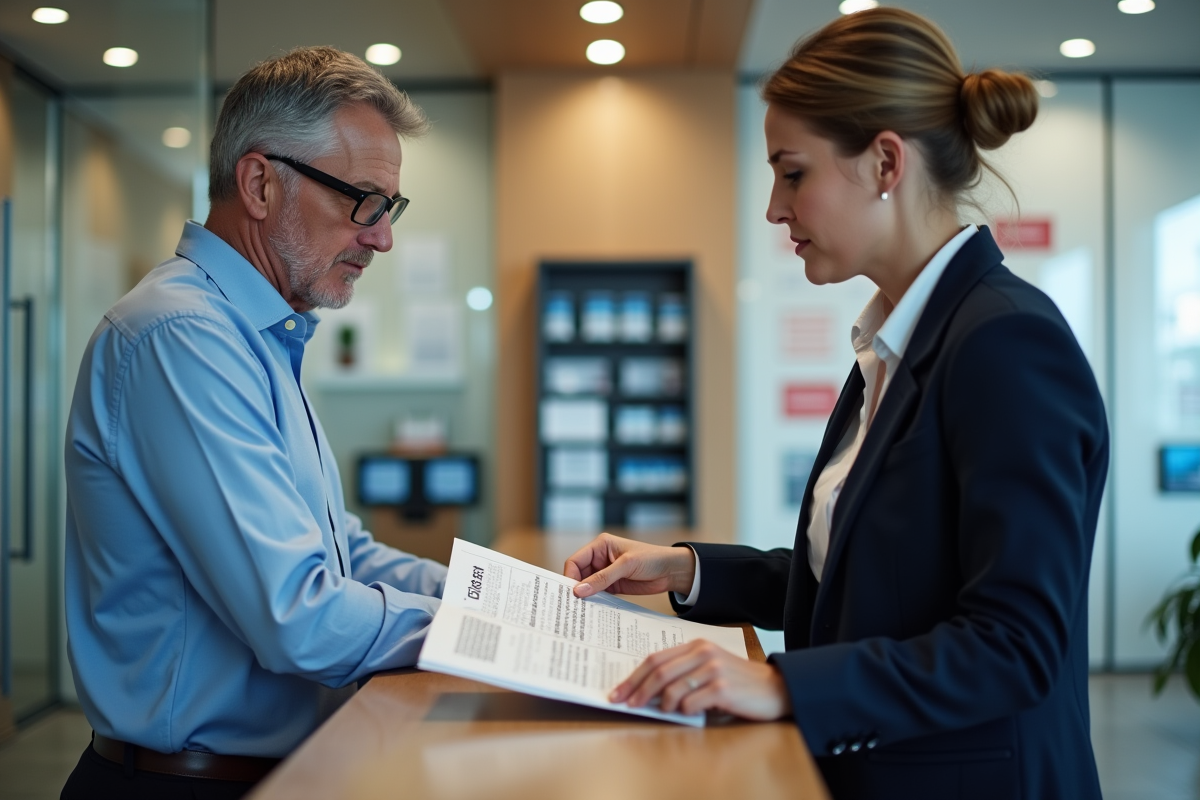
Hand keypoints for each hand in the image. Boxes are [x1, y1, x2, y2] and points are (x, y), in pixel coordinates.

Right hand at [564, 532, 695, 597]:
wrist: (671, 571)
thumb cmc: (651, 558)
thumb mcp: (626, 566)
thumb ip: (602, 578)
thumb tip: (579, 590)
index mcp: (600, 545)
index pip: (576, 560)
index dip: (570, 575)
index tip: (570, 592)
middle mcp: (600, 558)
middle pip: (578, 574)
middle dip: (576, 587)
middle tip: (572, 604)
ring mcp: (606, 573)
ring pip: (587, 585)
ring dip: (585, 596)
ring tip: (581, 609)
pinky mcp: (613, 585)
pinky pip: (598, 593)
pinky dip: (595, 601)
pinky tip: (593, 609)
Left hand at [610, 640, 791, 720]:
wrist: (774, 689)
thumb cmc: (738, 681)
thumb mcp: (709, 668)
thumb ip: (683, 672)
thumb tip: (647, 690)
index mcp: (697, 645)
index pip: (655, 658)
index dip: (634, 676)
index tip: (618, 691)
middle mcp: (703, 653)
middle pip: (659, 672)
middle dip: (637, 690)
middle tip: (626, 704)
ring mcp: (713, 669)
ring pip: (672, 689)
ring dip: (662, 704)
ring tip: (665, 711)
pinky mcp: (722, 688)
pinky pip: (690, 703)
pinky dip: (684, 712)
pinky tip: (689, 713)